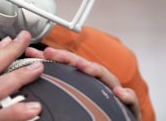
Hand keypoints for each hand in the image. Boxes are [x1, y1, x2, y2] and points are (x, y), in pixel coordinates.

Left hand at [24, 46, 141, 120]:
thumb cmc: (100, 113)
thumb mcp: (77, 98)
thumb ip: (59, 88)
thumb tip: (35, 76)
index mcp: (87, 81)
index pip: (68, 66)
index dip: (53, 58)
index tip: (35, 54)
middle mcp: (101, 83)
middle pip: (84, 66)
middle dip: (67, 58)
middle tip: (51, 53)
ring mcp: (115, 92)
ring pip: (106, 77)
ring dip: (94, 70)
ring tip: (81, 66)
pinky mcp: (129, 106)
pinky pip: (130, 99)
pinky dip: (126, 95)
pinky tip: (119, 92)